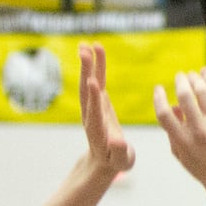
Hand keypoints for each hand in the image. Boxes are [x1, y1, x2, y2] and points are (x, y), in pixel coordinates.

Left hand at [79, 43, 135, 175]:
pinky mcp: (98, 101)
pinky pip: (97, 80)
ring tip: (87, 44)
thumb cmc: (116, 161)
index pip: (94, 111)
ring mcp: (93, 107)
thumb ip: (120, 151)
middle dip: (86, 72)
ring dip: (88, 64)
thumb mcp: (122, 160)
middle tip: (84, 52)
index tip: (93, 82)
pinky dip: (96, 65)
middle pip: (87, 92)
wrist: (103, 161)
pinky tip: (95, 50)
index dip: (94, 97)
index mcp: (98, 130)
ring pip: (89, 83)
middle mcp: (91, 115)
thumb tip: (118, 141)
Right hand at [154, 69, 205, 187]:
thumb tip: (173, 107)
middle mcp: (198, 131)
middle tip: (180, 76)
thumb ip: (172, 131)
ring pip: (203, 91)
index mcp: (181, 140)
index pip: (163, 112)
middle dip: (180, 81)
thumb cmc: (203, 168)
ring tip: (193, 74)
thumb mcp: (180, 154)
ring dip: (195, 78)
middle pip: (184, 96)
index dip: (158, 97)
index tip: (158, 88)